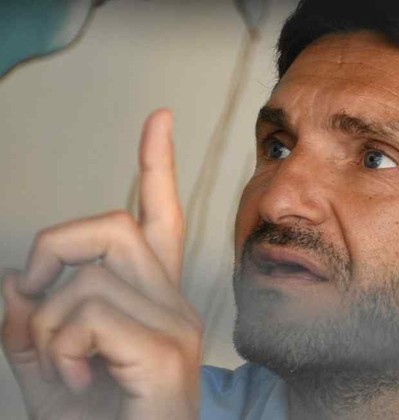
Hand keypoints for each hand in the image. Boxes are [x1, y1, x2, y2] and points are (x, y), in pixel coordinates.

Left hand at [1, 110, 202, 419]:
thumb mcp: (51, 373)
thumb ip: (31, 326)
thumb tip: (12, 284)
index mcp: (153, 301)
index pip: (159, 220)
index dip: (156, 166)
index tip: (159, 119)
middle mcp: (173, 303)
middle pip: (112, 225)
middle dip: (51, 247)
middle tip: (32, 295)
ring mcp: (176, 324)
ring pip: (89, 276)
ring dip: (46, 322)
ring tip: (64, 364)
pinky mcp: (165, 349)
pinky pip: (89, 312)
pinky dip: (60, 344)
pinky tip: (80, 376)